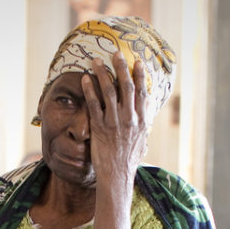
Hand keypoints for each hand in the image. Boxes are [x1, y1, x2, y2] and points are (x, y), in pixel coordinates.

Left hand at [82, 51, 148, 186]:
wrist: (117, 176)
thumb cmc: (128, 161)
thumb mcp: (142, 141)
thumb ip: (142, 126)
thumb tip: (144, 116)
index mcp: (142, 121)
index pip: (142, 93)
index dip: (140, 76)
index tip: (138, 62)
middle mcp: (130, 118)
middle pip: (126, 87)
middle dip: (121, 67)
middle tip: (116, 53)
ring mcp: (114, 122)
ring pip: (109, 91)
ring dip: (102, 73)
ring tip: (96, 60)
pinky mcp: (100, 127)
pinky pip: (94, 104)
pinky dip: (90, 90)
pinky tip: (85, 79)